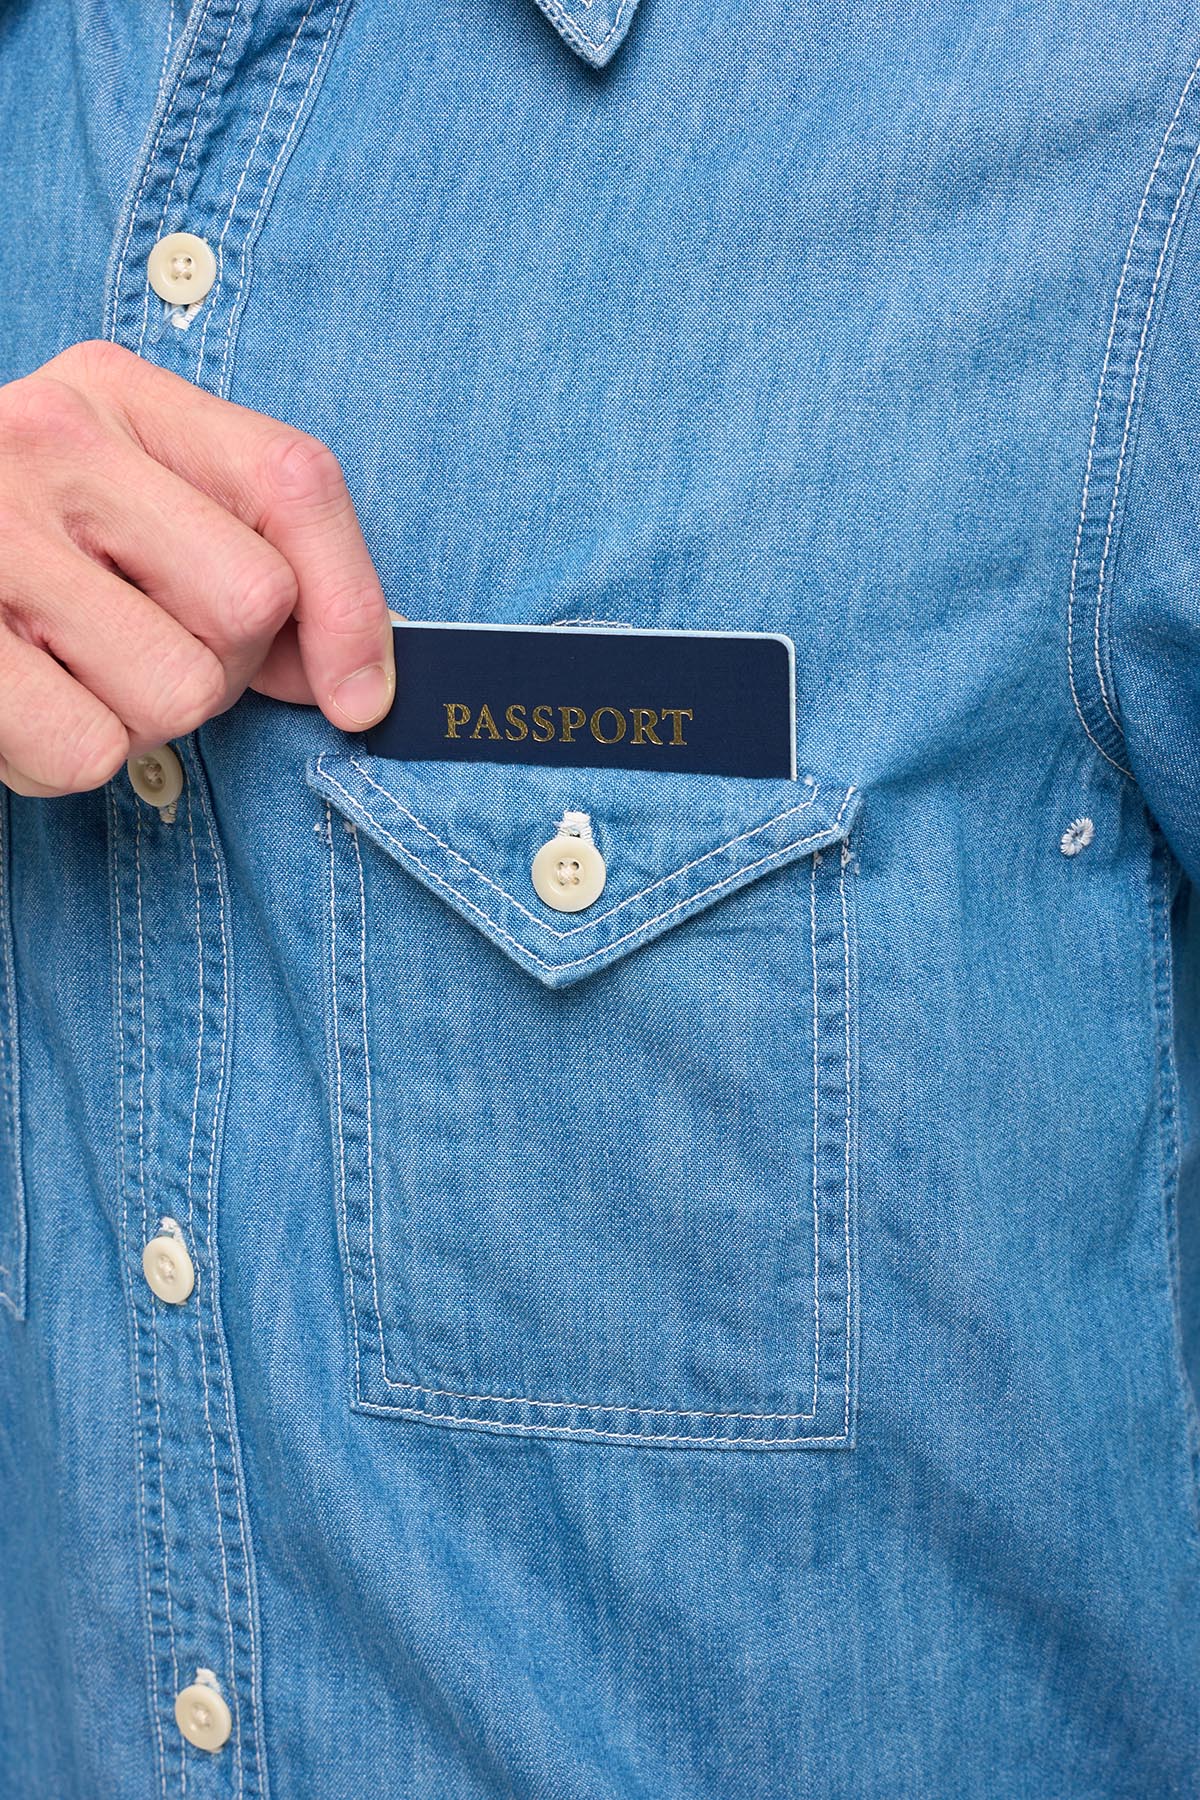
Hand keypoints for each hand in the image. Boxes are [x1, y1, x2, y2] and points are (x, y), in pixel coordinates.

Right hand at [0, 338, 396, 796]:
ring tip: (64, 674)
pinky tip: (18, 706)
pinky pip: (86, 751)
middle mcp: (44, 440)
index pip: (293, 481)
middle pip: (247, 603)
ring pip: (176, 691)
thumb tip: (354, 681)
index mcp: (110, 391)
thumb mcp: (118, 503)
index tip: (358, 696)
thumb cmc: (11, 544)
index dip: (352, 605)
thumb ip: (236, 553)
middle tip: (135, 650)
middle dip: (217, 666)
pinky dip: (61, 759)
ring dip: (137, 720)